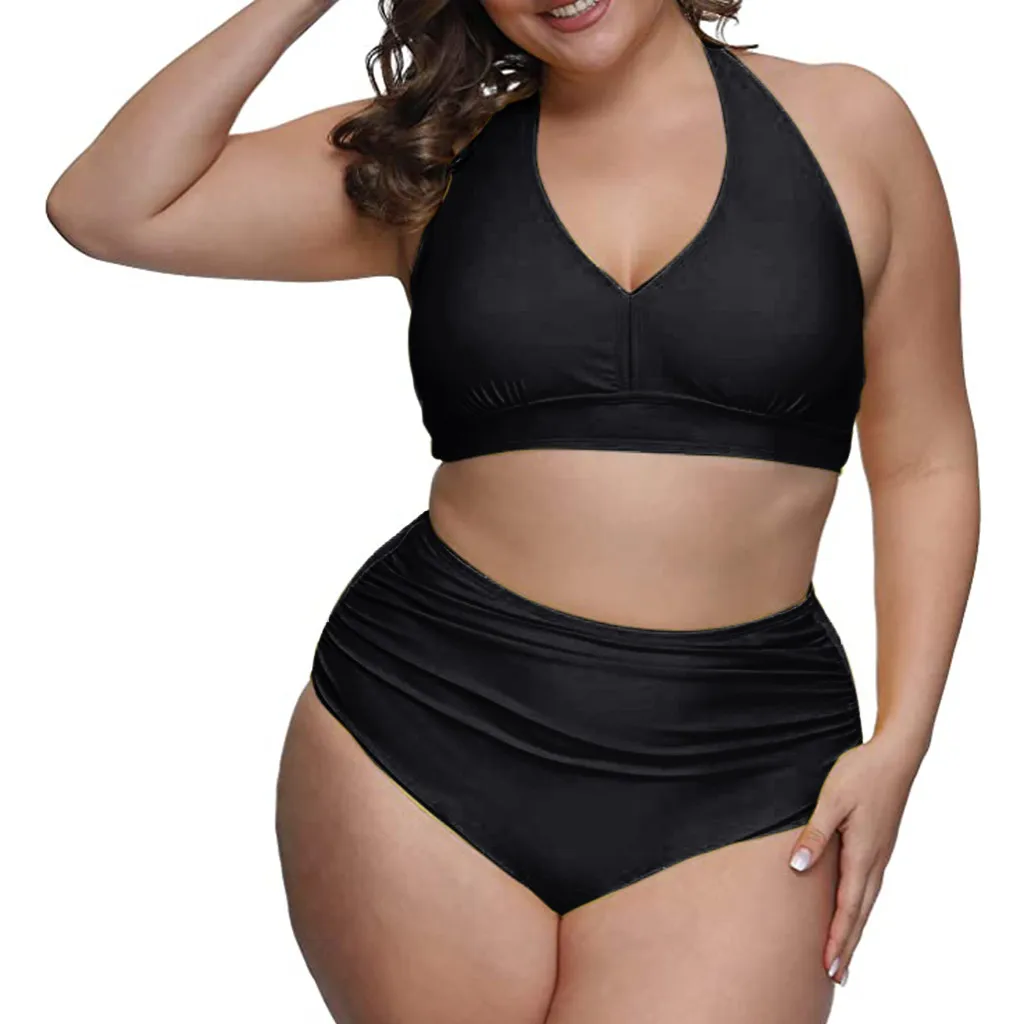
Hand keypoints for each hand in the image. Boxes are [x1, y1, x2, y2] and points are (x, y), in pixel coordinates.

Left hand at [787, 731, 923, 985]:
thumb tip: (798, 867)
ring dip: (854, 929)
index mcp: (862, 853)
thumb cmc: (860, 774)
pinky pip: (869, 887)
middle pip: (860, 913)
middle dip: (847, 945)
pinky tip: (854, 912)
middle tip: (836, 976)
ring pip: (866, 902)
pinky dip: (860, 908)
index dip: (837, 937)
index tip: (829, 966)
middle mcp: (874, 860)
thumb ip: (815, 833)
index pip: (847, 906)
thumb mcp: (832, 799)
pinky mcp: (879, 845)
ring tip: (844, 955)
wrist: (895, 756)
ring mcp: (880, 854)